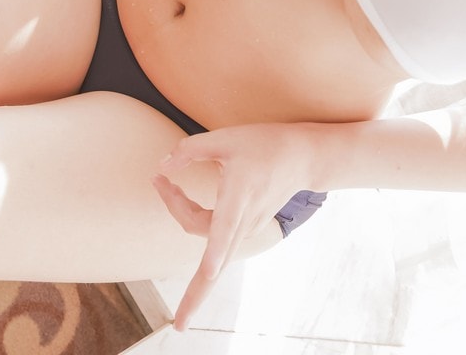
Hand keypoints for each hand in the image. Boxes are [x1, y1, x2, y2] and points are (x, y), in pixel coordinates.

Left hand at [153, 123, 316, 331]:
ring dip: (183, 229)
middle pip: (215, 267)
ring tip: (163, 187)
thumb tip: (163, 166)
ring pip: (210, 251)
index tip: (207, 273)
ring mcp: (246, 229)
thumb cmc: (265, 144)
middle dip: (197, 299)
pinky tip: (179, 199)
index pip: (223, 233)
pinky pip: (214, 239)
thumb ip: (190, 150)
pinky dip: (193, 224)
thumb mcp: (226, 138)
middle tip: (177, 326)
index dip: (214, 256)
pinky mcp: (245, 228)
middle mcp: (243, 222)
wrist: (303, 158)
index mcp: (238, 199)